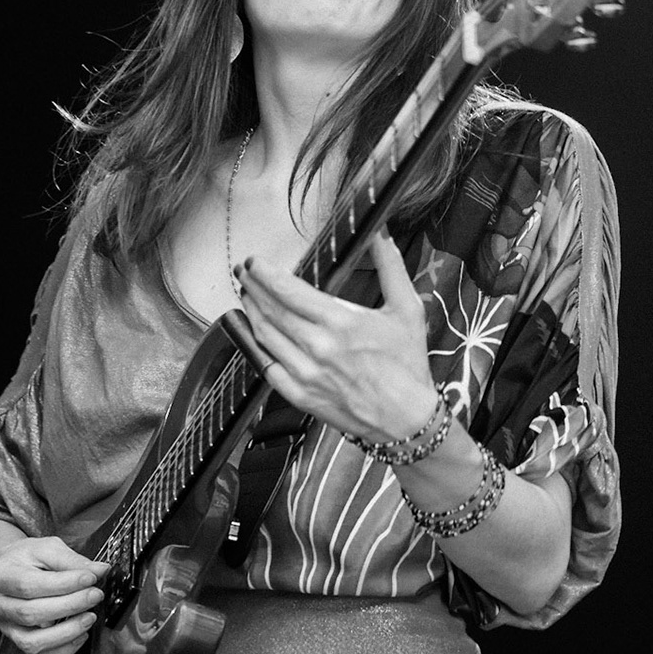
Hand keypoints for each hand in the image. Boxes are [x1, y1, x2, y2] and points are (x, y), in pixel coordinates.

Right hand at [0, 533, 111, 653]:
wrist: (6, 570)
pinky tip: (79, 635)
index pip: (29, 585)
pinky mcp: (15, 640)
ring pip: (32, 641)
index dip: (64, 584)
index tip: (91, 578)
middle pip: (31, 613)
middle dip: (69, 606)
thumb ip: (71, 560)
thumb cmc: (25, 558)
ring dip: (67, 632)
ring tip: (89, 617)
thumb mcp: (45, 548)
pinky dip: (62, 650)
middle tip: (95, 596)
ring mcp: (4, 626)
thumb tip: (100, 570)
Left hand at [235, 230, 437, 442]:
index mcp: (342, 323)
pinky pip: (266, 366)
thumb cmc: (408, 364)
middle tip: (244, 273)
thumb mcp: (407, 309)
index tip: (255, 262)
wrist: (406, 420)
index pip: (288, 291)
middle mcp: (318, 348)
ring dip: (252, 312)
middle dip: (253, 287)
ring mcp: (305, 374)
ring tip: (247, 296)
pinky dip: (255, 346)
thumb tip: (380, 233)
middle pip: (271, 310)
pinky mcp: (300, 395)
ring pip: (265, 336)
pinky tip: (252, 332)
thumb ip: (390, 267)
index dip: (266, 274)